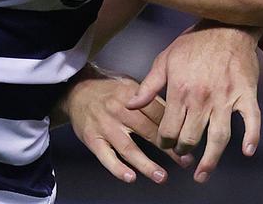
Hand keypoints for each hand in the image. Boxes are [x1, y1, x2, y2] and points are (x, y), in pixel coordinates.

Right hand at [62, 70, 183, 183]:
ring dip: (146, 165)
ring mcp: (104, 126)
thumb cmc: (107, 91)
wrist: (76, 91)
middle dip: (168, 149)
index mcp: (131, 95)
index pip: (158, 113)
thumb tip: (175, 115)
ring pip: (128, 148)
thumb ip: (149, 99)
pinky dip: (117, 168)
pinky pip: (106, 157)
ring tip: (161, 176)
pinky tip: (130, 177)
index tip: (187, 141)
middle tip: (184, 161)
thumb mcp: (129, 86)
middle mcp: (118, 110)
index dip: (174, 128)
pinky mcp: (91, 139)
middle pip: (148, 131)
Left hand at [129, 21, 261, 182]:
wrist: (227, 25)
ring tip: (203, 173)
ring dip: (210, 159)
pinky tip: (246, 151)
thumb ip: (148, 86)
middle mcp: (202, 99)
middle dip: (183, 151)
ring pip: (218, 138)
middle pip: (191, 138)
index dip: (165, 142)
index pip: (169, 129)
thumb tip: (130, 105)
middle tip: (183, 157)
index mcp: (180, 91)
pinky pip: (251, 121)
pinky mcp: (246, 94)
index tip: (166, 145)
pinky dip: (251, 137)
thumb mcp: (165, 60)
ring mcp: (226, 98)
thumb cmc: (194, 42)